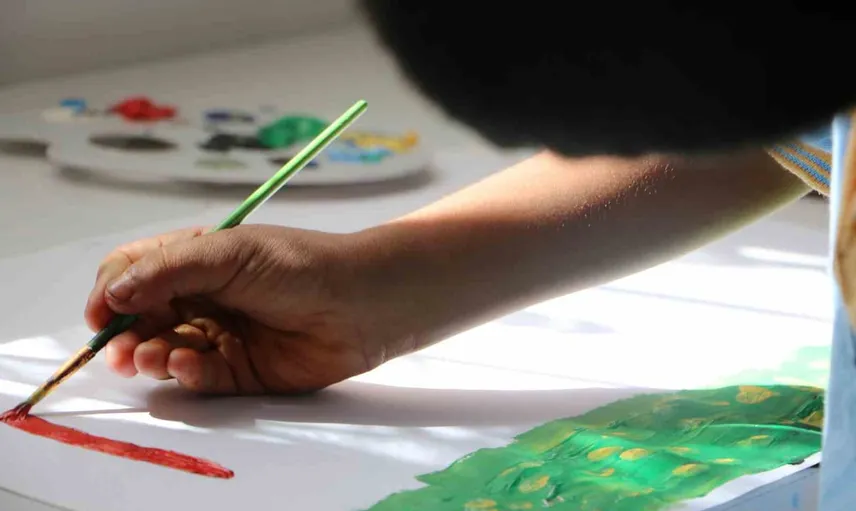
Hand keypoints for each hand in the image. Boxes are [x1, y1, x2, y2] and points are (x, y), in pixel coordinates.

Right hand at [85, 224, 393, 394]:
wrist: (359, 303)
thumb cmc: (296, 265)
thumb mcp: (227, 253)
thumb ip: (166, 270)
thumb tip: (113, 294)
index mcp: (195, 261)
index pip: (134, 273)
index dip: (111, 292)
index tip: (102, 314)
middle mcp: (202, 298)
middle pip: (142, 318)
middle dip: (124, 333)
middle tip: (119, 347)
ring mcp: (219, 335)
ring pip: (164, 350)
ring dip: (150, 354)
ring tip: (156, 355)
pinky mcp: (238, 371)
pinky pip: (198, 377)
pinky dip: (186, 373)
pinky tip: (188, 364)